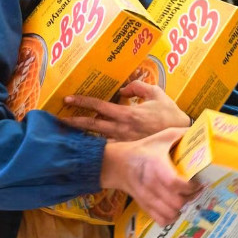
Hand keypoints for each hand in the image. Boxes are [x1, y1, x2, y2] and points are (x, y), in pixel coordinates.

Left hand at [61, 81, 189, 140]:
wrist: (180, 139)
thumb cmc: (169, 114)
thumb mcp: (156, 94)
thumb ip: (138, 87)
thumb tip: (124, 89)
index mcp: (127, 114)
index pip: (99, 106)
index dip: (82, 102)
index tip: (68, 100)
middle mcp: (121, 129)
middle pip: (91, 126)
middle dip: (73, 122)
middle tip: (58, 119)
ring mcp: (123, 142)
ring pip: (97, 138)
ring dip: (82, 135)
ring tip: (67, 132)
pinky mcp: (127, 150)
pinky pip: (108, 147)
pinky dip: (96, 145)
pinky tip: (86, 144)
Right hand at [101, 127, 202, 225]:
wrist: (118, 163)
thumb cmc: (143, 149)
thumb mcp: (162, 137)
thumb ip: (181, 134)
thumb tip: (201, 132)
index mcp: (157, 166)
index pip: (175, 183)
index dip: (190, 186)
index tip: (198, 182)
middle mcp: (152, 185)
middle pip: (176, 202)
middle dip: (190, 197)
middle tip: (194, 190)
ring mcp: (147, 197)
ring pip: (170, 213)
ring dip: (181, 208)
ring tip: (185, 199)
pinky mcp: (144, 205)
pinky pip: (161, 220)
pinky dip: (171, 218)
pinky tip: (175, 208)